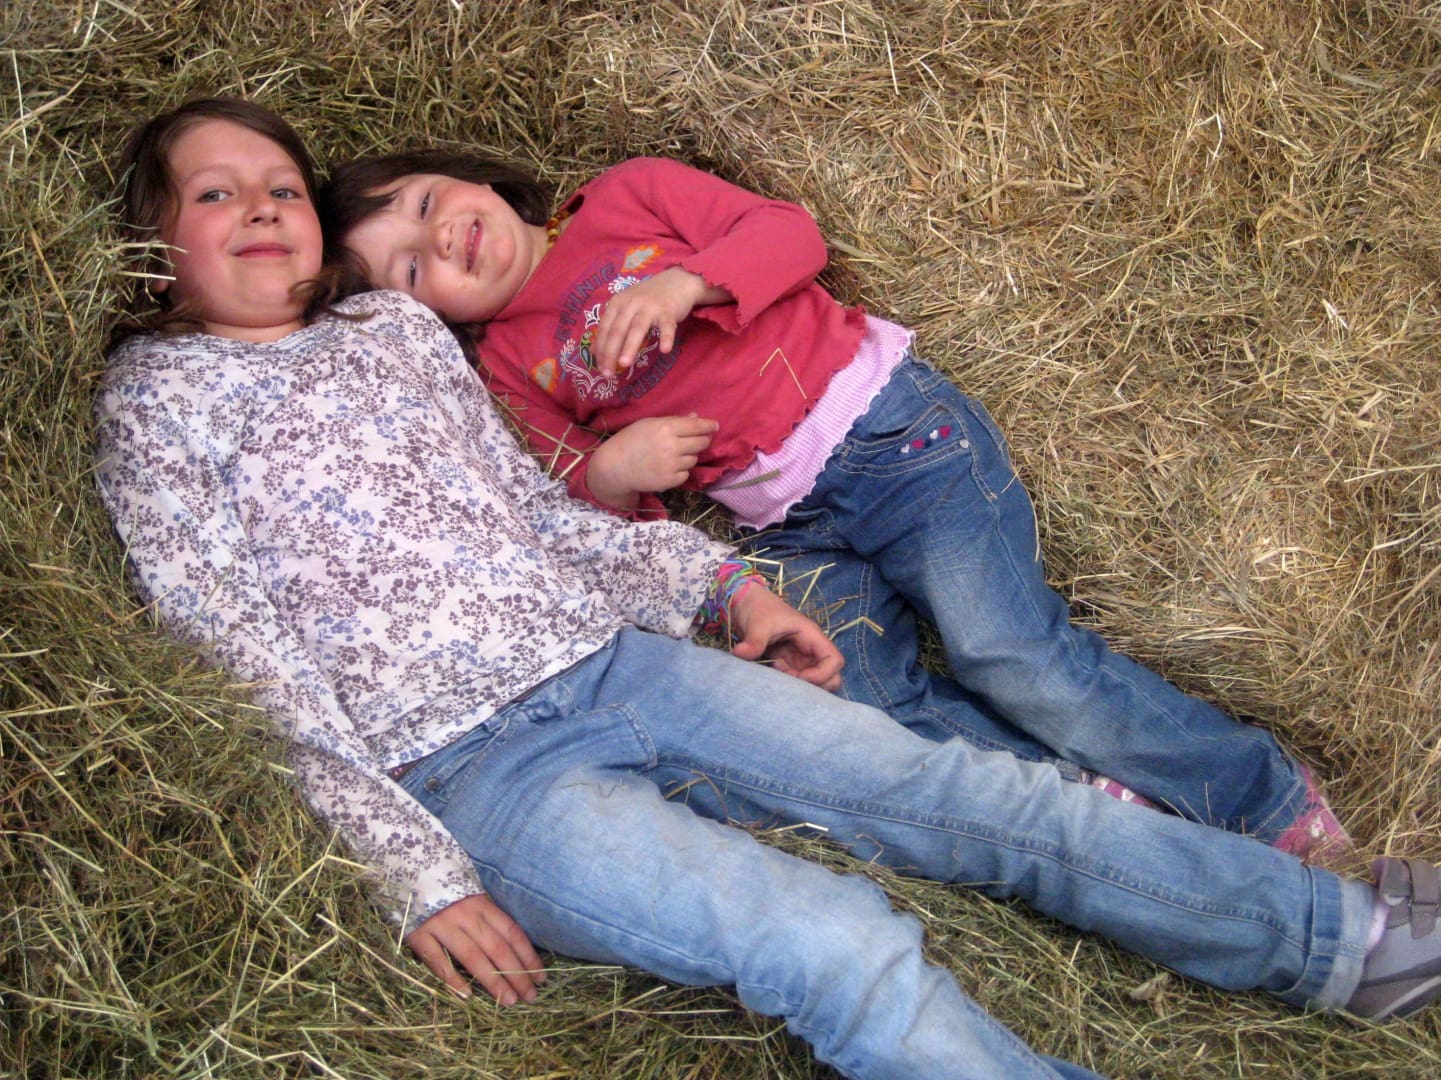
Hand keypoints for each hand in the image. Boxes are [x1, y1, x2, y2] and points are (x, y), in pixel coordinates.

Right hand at [404, 893, 545, 1004]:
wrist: (410, 873)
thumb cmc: (448, 893)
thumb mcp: (474, 900)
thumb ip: (490, 922)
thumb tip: (516, 954)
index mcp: (483, 905)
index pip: (512, 933)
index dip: (528, 956)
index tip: (540, 978)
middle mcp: (466, 914)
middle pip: (497, 948)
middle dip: (516, 974)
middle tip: (529, 997)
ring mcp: (442, 924)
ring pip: (472, 956)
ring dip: (492, 981)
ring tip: (507, 1000)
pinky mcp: (419, 935)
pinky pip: (437, 960)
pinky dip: (452, 978)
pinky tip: (467, 995)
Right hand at [587, 414, 717, 509]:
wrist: (614, 468)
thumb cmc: (629, 441)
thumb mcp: (648, 424)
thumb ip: (674, 420)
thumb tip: (696, 418)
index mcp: (666, 428)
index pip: (697, 426)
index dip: (708, 425)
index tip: (714, 426)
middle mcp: (672, 446)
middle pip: (701, 443)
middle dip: (703, 440)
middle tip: (699, 439)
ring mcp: (672, 465)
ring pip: (694, 459)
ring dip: (689, 455)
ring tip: (674, 454)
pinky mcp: (670, 481)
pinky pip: (685, 473)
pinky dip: (681, 470)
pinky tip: (668, 466)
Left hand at [592, 267, 728, 374]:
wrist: (676, 281)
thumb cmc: (648, 298)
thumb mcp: (625, 307)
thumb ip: (611, 326)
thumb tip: (594, 351)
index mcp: (618, 303)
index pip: (605, 328)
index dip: (600, 349)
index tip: (599, 368)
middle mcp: (631, 303)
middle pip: (618, 330)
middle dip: (610, 353)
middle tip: (607, 373)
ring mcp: (650, 306)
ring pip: (637, 328)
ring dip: (630, 346)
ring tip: (624, 364)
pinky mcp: (668, 310)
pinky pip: (667, 326)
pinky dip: (666, 337)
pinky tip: (664, 350)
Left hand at [727, 584, 844, 690]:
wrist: (745, 603)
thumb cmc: (758, 607)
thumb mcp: (757, 624)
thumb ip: (754, 641)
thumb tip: (741, 654)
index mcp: (811, 636)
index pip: (834, 660)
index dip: (823, 674)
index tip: (800, 677)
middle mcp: (810, 650)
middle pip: (831, 676)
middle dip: (814, 685)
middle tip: (790, 682)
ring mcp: (800, 658)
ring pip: (814, 682)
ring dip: (800, 686)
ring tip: (779, 674)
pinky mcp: (788, 664)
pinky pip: (797, 681)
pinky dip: (787, 684)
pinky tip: (772, 671)